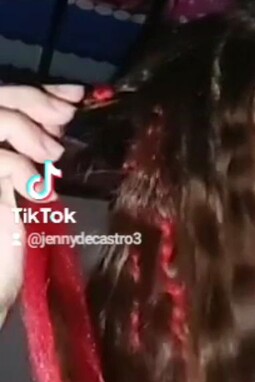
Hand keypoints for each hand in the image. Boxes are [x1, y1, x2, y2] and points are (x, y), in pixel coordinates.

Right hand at [0, 84, 83, 328]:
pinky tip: (36, 188)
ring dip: (26, 129)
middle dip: (33, 100)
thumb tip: (60, 118)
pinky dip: (19, 167)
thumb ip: (34, 151)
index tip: (72, 94)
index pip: (2, 99)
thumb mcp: (26, 185)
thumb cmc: (10, 241)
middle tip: (66, 114)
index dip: (36, 91)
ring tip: (51, 154)